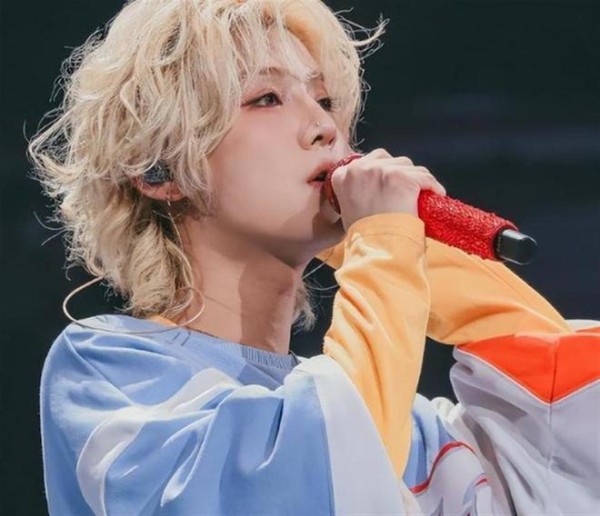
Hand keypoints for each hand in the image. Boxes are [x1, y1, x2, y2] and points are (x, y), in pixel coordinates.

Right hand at [329, 149, 445, 230]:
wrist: (376, 248)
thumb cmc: (364, 236)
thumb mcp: (348, 208)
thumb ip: (356, 191)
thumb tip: (372, 189)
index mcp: (343, 175)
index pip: (368, 161)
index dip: (383, 171)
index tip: (392, 182)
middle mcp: (360, 168)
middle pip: (389, 159)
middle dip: (400, 172)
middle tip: (407, 190)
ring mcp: (382, 171)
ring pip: (409, 166)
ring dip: (416, 179)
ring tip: (421, 195)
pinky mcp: (403, 177)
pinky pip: (424, 177)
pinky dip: (433, 186)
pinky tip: (436, 194)